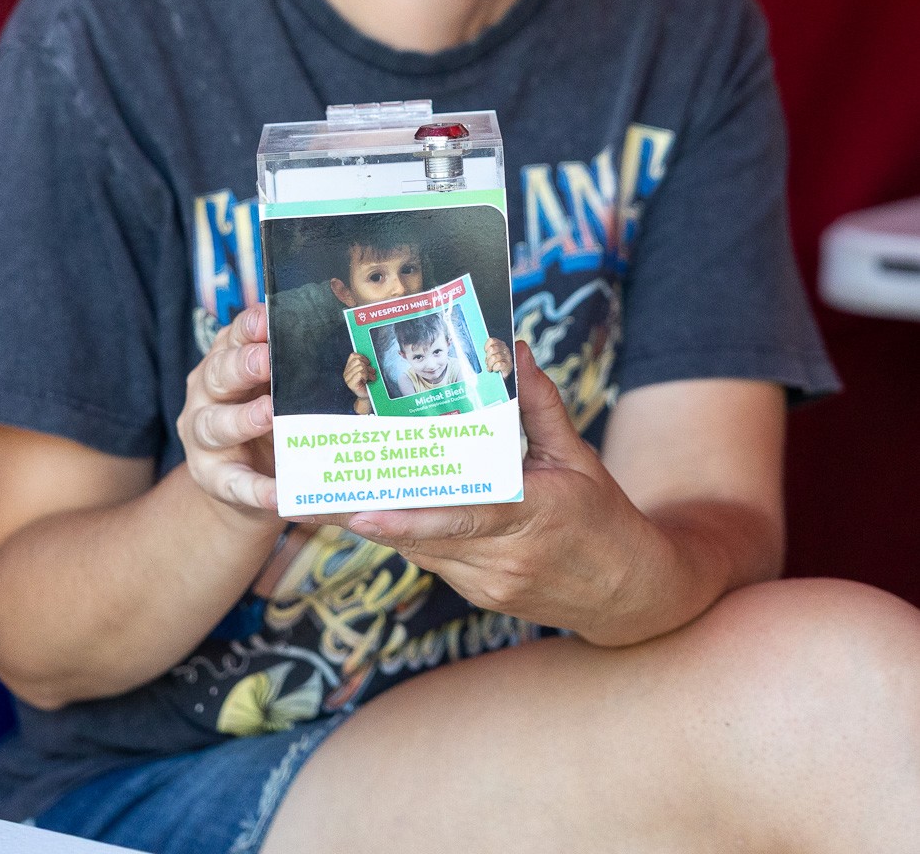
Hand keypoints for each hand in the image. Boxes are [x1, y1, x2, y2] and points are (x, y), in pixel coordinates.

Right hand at [177, 304, 277, 514]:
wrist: (245, 479)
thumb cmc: (267, 418)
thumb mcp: (275, 386)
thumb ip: (295, 367)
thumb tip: (347, 344)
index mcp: (225, 363)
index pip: (234, 337)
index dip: (250, 327)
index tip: (269, 319)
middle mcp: (207, 394)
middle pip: (218, 374)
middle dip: (241, 365)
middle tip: (266, 359)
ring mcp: (205, 438)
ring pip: (214, 424)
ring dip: (242, 419)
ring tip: (268, 414)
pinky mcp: (214, 478)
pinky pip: (234, 483)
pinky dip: (256, 489)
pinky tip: (279, 494)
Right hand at [343, 351, 375, 414]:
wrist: (368, 395)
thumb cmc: (369, 381)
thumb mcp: (366, 369)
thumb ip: (364, 362)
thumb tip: (368, 353)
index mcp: (348, 367)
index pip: (353, 355)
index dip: (362, 357)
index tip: (368, 363)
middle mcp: (346, 372)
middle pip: (358, 361)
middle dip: (367, 366)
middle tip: (371, 372)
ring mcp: (347, 379)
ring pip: (360, 367)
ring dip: (368, 372)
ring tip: (371, 377)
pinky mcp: (351, 384)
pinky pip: (360, 374)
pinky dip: (366, 376)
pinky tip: (367, 380)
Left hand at [344, 342, 648, 637]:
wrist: (631, 595)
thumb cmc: (605, 518)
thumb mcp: (579, 456)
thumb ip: (541, 405)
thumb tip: (514, 351)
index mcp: (535, 515)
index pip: (464, 516)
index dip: (410, 517)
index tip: (364, 508)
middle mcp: (506, 558)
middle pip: (425, 537)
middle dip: (370, 514)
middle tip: (316, 495)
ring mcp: (490, 584)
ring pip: (421, 551)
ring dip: (381, 523)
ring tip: (332, 494)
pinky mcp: (482, 596)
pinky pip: (434, 562)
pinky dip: (408, 535)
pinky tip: (380, 508)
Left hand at [484, 338, 512, 376]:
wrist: (501, 376)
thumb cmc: (494, 365)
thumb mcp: (489, 355)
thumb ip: (486, 350)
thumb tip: (477, 349)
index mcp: (500, 344)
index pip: (491, 340)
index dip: (486, 347)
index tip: (485, 353)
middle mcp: (505, 349)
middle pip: (492, 349)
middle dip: (487, 357)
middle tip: (488, 362)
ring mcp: (508, 357)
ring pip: (494, 357)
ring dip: (490, 364)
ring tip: (491, 367)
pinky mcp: (509, 365)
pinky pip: (499, 364)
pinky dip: (495, 368)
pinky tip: (495, 369)